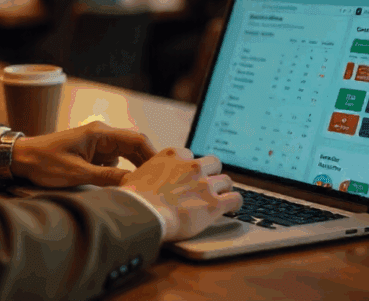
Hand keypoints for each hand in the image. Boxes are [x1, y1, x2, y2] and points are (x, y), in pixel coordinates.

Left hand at [10, 121, 156, 187]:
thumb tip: (133, 184)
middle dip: (147, 164)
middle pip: (135, 147)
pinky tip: (126, 186)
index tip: (164, 172)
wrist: (21, 158)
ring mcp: (98, 145)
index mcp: (101, 133)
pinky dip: (122, 173)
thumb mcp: (77, 174)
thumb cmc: (45, 162)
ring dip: (135, 169)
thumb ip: (106, 178)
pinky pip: (114, 162)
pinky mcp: (92, 155)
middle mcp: (102, 135)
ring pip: (126, 155)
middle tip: (159, 184)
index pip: (137, 140)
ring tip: (146, 186)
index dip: (154, 155)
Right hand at [117, 147, 241, 241]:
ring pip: (227, 180)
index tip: (188, 175)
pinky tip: (233, 207)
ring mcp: (205, 184)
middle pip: (213, 163)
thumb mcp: (132, 177)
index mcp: (172, 155)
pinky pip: (235, 199)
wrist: (142, 214)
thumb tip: (134, 181)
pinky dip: (235, 203)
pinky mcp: (214, 204)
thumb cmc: (133, 199)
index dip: (189, 167)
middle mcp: (192, 166)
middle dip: (212, 173)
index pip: (189, 155)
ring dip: (224, 189)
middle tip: (208, 184)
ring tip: (222, 197)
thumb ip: (143, 175)